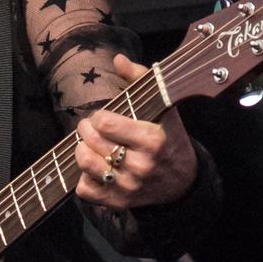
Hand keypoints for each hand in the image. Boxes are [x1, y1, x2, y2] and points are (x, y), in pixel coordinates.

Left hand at [74, 54, 197, 210]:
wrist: (182, 181)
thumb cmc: (168, 137)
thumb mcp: (163, 107)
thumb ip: (140, 79)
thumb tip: (118, 59)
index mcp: (152, 140)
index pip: (105, 123)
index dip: (98, 116)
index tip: (102, 116)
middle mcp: (141, 166)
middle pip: (93, 142)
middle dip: (85, 130)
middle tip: (88, 127)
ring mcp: (129, 186)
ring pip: (87, 164)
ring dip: (81, 150)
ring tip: (87, 144)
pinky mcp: (119, 202)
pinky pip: (86, 190)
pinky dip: (83, 178)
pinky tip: (94, 168)